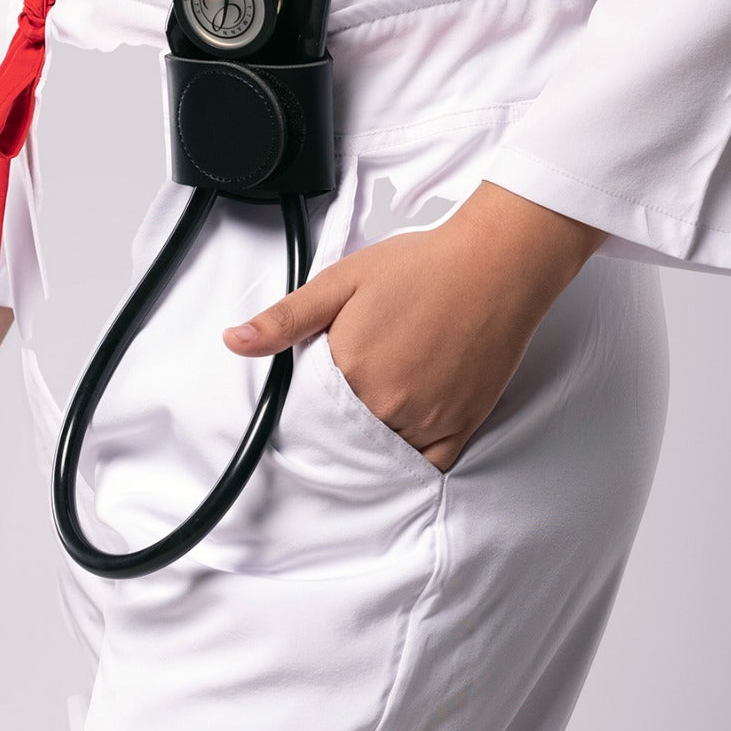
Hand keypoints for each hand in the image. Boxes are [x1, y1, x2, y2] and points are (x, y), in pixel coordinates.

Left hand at [222, 180, 606, 472]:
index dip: (305, 405)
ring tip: (376, 410)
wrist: (495, 265)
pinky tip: (404, 438)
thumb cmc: (423, 267)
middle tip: (346, 399)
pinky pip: (427, 465)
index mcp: (350, 371)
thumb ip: (286, 318)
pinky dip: (412, 460)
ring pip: (381, 454)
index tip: (311, 395)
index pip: (307, 412)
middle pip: (343, 437)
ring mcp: (426, 420)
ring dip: (370, 443)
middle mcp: (386, 404)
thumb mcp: (341, 281)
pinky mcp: (461, 426)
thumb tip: (235, 341)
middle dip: (335, 426)